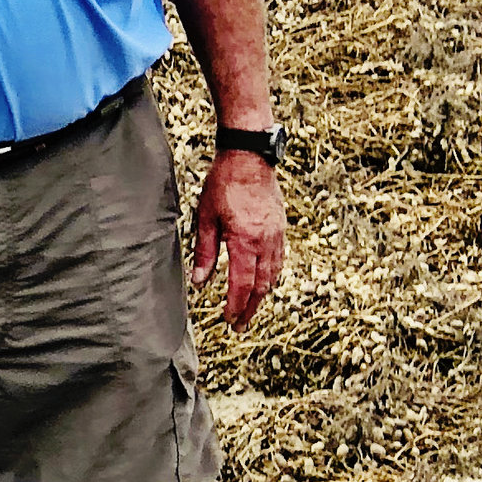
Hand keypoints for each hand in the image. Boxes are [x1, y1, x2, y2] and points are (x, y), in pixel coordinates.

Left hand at [191, 152, 286, 330]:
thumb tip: (200, 281)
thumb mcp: (206, 217)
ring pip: (273, 275)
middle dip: (250, 308)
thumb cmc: (224, 183)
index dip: (235, 305)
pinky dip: (271, 276)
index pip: (242, 284)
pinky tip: (264, 282)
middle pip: (261, 286)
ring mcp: (276, 234)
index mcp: (245, 241)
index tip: (229, 320)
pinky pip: (279, 259)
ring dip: (262, 295)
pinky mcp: (281, 227)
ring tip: (250, 309)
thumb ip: (204, 252)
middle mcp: (265, 241)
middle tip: (239, 325)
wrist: (249, 156)